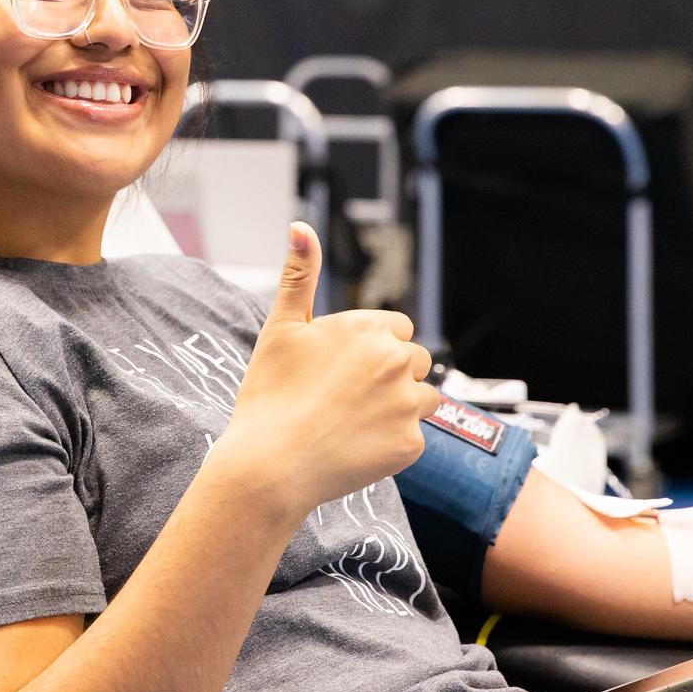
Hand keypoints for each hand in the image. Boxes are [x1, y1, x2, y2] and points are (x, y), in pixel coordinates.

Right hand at [211, 222, 439, 521]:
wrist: (270, 465)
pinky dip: (391, 442)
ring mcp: (407, 404)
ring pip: (423, 398)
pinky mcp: (412, 444)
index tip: (342, 367)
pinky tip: (356, 446)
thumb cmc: (270, 395)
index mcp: (368, 328)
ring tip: (354, 421)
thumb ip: (299, 275)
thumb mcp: (280, 328)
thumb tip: (301, 226)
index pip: (397, 328)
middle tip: (346, 396)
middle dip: (391, 374)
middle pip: (415, 361)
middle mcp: (396, 361)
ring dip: (399, 406)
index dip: (371, 347)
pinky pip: (414, 437)